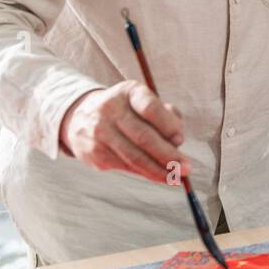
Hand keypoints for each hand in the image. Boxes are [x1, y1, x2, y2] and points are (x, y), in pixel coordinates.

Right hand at [58, 80, 188, 184]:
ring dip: (159, 170)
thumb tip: (177, 141)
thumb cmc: (128, 111)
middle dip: (168, 155)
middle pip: (143, 136)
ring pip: (134, 156)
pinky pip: (126, 166)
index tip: (181, 139)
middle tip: (186, 167)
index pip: (150, 107)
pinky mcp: (95, 153)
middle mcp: (110, 110)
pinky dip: (146, 173)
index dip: (168, 125)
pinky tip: (160, 176)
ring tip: (177, 177)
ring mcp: (100, 132)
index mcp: (128, 92)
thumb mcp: (144, 102)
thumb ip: (166, 115)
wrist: (81, 117)